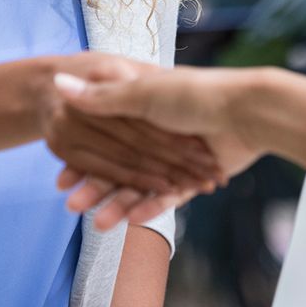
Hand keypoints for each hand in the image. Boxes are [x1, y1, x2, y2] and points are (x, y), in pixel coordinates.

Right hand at [56, 67, 265, 228]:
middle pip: (121, 167)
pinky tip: (128, 221)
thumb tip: (57, 82)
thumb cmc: (196, 93)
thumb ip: (104, 97)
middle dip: (97, 188)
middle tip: (73, 206)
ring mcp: (178, 159)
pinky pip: (169, 199)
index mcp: (145, 111)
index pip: (106, 140)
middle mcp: (160, 135)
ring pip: (143, 186)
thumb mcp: (145, 92)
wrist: (248, 110)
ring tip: (98, 223)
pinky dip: (150, 208)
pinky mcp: (197, 178)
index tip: (61, 178)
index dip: (83, 159)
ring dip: (120, 204)